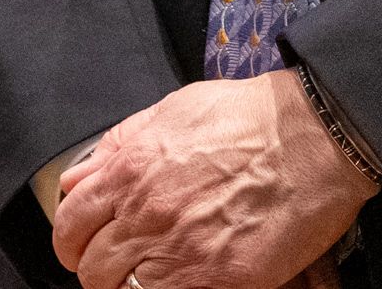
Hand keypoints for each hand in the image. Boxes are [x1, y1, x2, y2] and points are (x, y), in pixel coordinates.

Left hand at [51, 72, 371, 288]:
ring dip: (126, 287)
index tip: (81, 249)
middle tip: (116, 271)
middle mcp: (145, 210)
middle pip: (92, 265)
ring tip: (147, 280)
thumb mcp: (172, 111)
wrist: (311, 137)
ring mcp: (178, 247)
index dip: (71, 242)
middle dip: (98, 271)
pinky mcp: (215, 276)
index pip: (70, 222)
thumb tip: (79, 176)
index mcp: (130, 168)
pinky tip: (177, 282)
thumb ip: (120, 144)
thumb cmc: (249, 118)